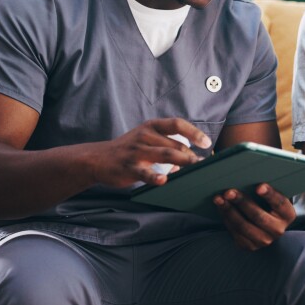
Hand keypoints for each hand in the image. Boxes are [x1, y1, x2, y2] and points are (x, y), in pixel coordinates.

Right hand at [90, 118, 210, 187]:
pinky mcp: (129, 167)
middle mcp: (145, 136)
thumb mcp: (146, 141)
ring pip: (165, 155)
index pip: (177, 124)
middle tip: (204, 165)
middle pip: (175, 144)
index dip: (193, 132)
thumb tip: (188, 162)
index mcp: (151, 126)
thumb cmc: (128, 149)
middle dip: (192, 155)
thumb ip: (167, 147)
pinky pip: (145, 172)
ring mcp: (137, 151)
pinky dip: (155, 176)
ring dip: (183, 162)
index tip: (206, 143)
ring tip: (195, 170)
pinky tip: (164, 180)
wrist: (97, 158)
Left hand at [213, 183, 295, 250]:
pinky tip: (220, 208)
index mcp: (287, 214)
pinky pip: (235, 233)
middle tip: (229, 192)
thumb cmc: (267, 202)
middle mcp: (278, 230)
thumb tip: (248, 173)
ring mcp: (264, 240)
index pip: (279, 203)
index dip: (269, 195)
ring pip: (243, 226)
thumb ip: (264, 187)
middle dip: (242, 202)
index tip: (259, 186)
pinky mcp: (250, 246)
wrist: (265, 222)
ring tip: (219, 199)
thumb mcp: (271, 195)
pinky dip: (226, 219)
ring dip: (229, 211)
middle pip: (258, 216)